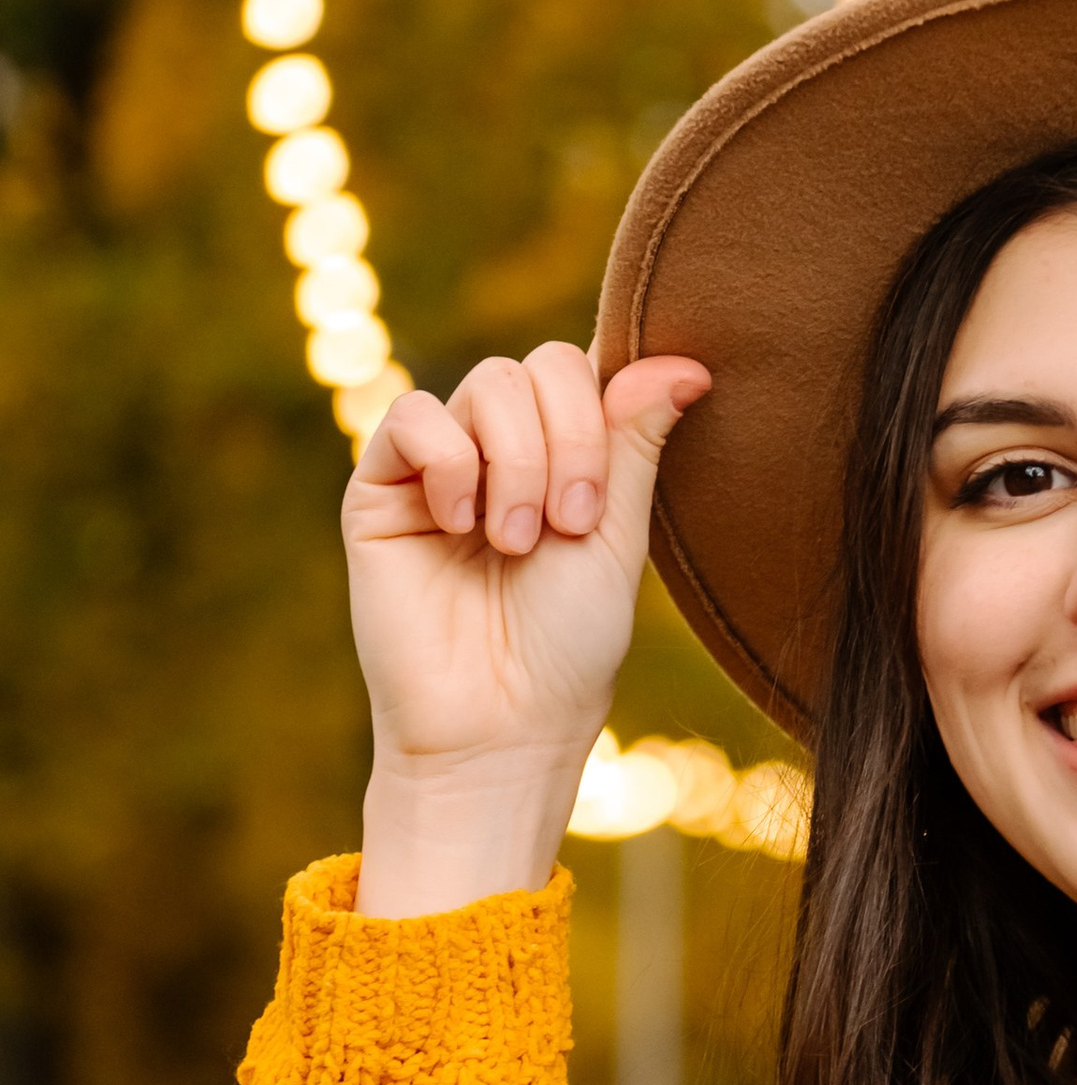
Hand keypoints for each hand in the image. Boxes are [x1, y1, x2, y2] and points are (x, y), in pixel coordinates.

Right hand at [345, 341, 710, 916]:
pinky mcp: (381, 487)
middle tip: (568, 525)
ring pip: (486, 383)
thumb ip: (634, 443)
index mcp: (566, 454)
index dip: (603, 407)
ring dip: (515, 461)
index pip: (585, 369)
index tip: (607, 497)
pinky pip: (412, 415)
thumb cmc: (568, 645)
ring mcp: (440, 463)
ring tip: (514, 542)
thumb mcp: (618, 536)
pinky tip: (461, 523)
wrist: (499, 721)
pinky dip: (449, 460)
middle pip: (539, 365)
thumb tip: (689, 363)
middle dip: (568, 442)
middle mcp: (502, 447)